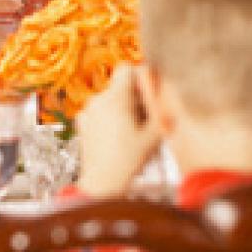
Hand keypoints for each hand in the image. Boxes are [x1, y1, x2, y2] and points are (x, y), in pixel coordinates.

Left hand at [75, 64, 160, 196]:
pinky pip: (99, 111)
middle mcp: (98, 100)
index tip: (148, 92)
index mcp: (116, 98)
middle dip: (134, 96)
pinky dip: (109, 117)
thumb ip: (163, 109)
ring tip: (133, 130)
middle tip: (146, 117)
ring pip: (110, 98)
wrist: (102, 183)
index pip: (127, 68)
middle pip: (120, 85)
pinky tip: (117, 135)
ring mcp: (88, 111)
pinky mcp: (82, 123)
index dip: (140, 76)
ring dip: (122, 107)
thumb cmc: (129, 159)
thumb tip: (169, 93)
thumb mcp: (155, 134)